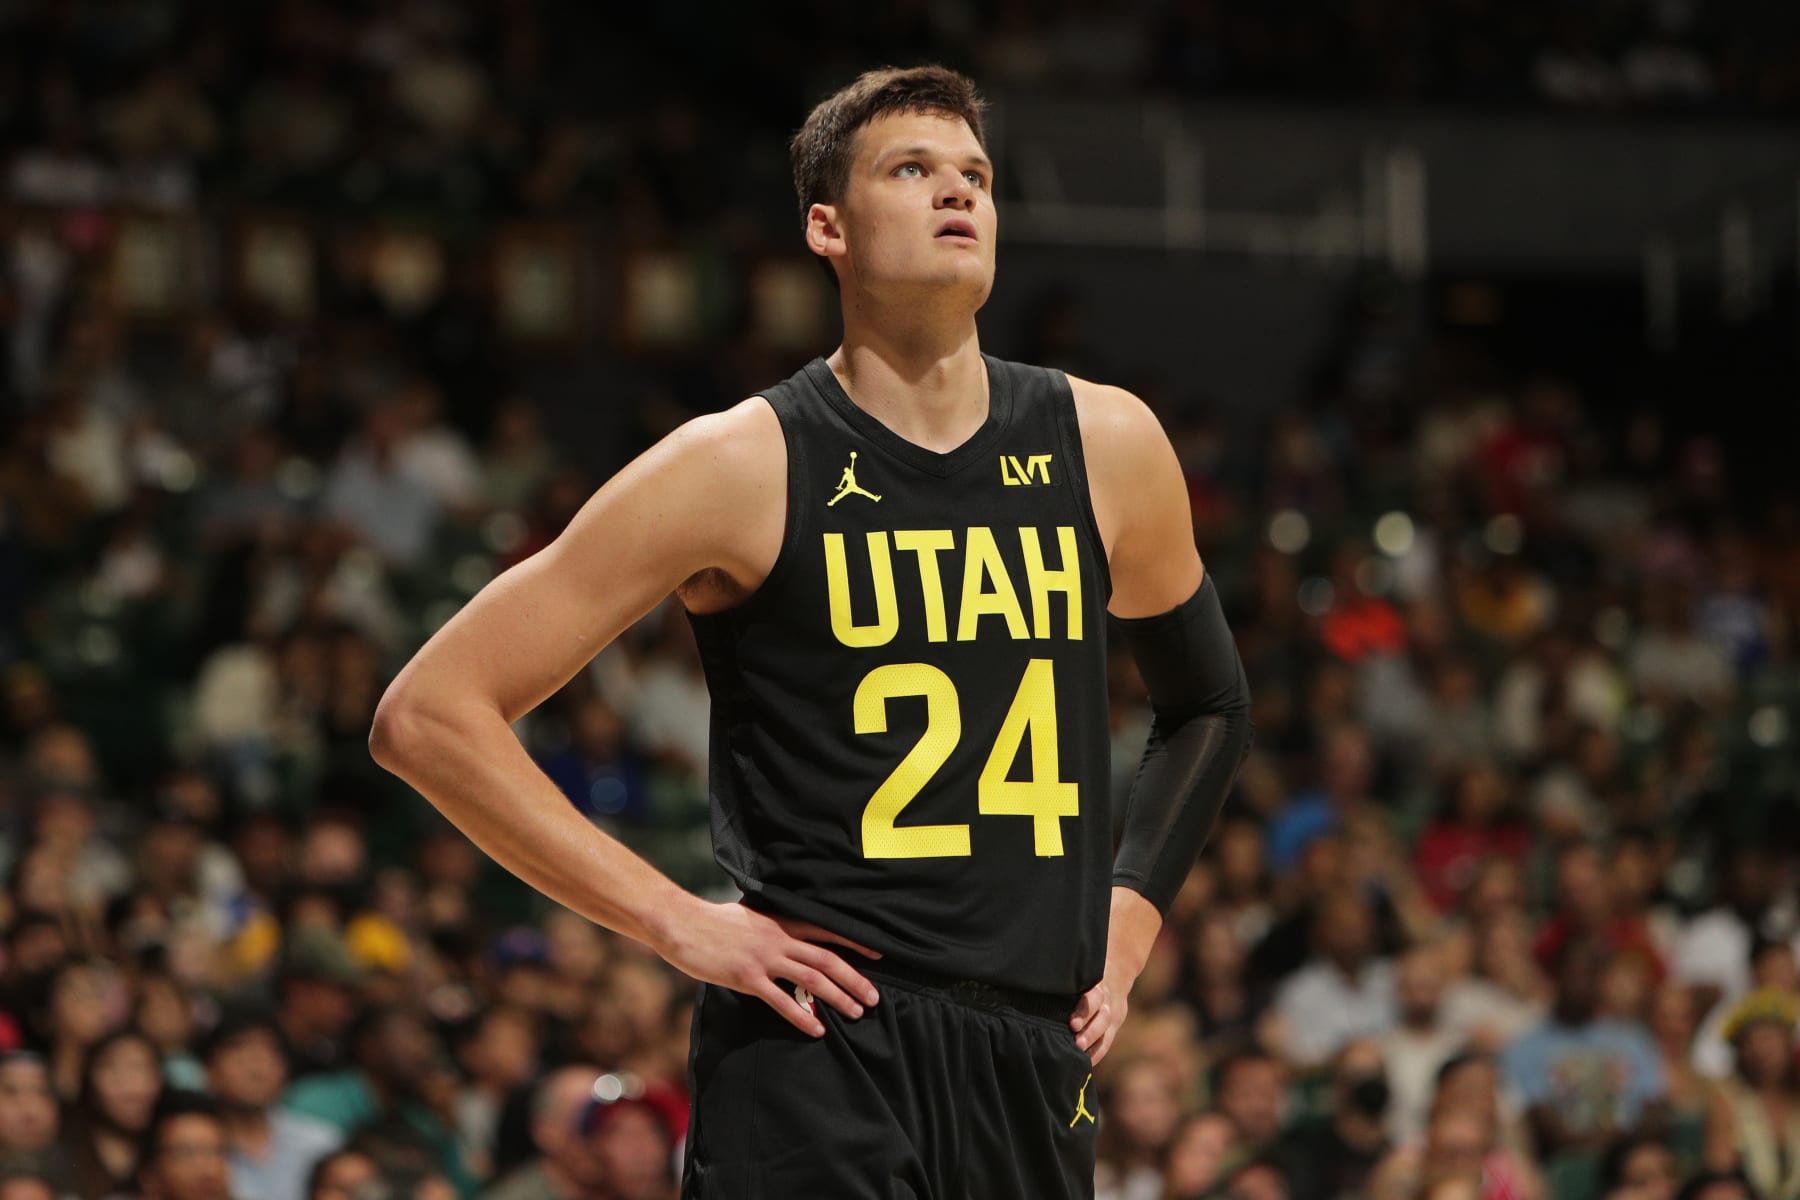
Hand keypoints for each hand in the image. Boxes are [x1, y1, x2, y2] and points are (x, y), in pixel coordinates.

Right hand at [657, 899, 880, 1036]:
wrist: (684, 924)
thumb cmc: (715, 921)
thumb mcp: (752, 915)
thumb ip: (774, 925)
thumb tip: (788, 934)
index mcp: (782, 922)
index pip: (828, 932)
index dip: (855, 944)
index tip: (879, 955)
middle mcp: (780, 939)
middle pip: (827, 960)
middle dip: (855, 980)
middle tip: (874, 998)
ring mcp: (765, 958)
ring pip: (811, 981)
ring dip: (837, 998)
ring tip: (856, 1013)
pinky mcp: (748, 977)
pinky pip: (782, 1001)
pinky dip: (802, 1016)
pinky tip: (817, 1029)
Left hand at [1071, 974, 1126, 1064]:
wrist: (1116, 976)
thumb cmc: (1085, 976)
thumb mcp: (1080, 974)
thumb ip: (1066, 982)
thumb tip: (1039, 984)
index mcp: (1097, 985)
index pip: (1094, 997)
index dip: (1084, 1011)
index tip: (1072, 1024)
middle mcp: (1106, 1001)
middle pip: (1102, 1017)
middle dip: (1090, 1032)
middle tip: (1077, 1043)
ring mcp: (1112, 1014)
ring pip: (1106, 1031)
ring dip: (1092, 1044)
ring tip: (1080, 1055)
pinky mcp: (1114, 1026)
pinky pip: (1107, 1042)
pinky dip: (1097, 1053)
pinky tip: (1086, 1063)